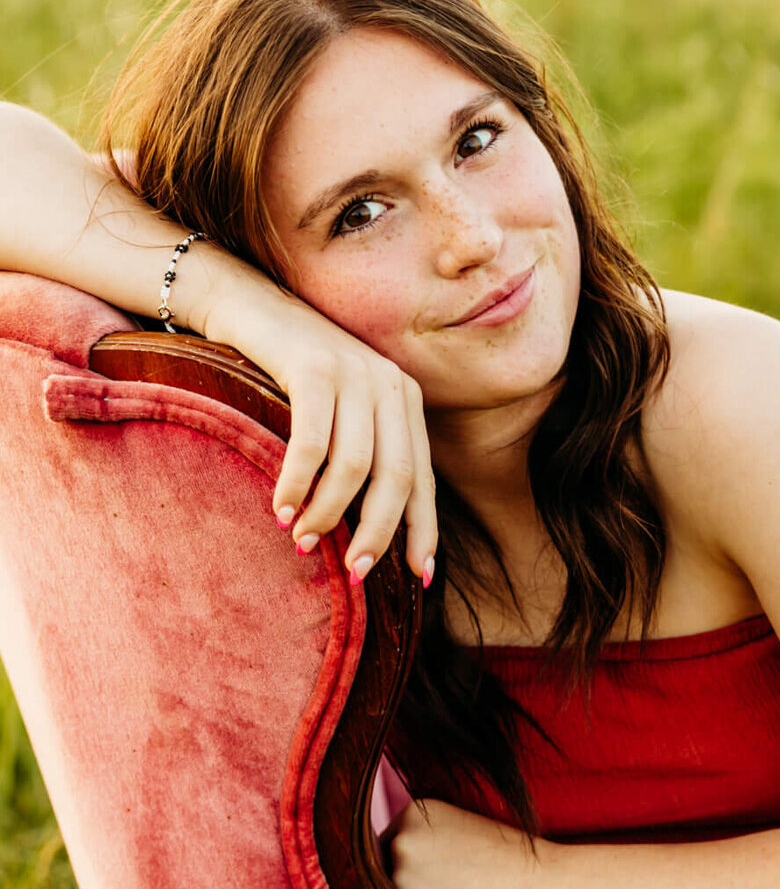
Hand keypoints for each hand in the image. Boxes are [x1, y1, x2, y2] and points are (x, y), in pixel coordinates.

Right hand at [203, 269, 435, 587]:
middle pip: (395, 479)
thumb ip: (363, 457)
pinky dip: (298, 483)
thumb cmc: (293, 376)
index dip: (421, 530)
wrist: (248, 309)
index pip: (422, 479)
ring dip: (328, 514)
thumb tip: (371, 534)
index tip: (418, 579)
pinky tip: (280, 510)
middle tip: (354, 575)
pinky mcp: (315, 367)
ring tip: (302, 543)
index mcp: (405, 400)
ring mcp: (356, 372)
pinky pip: (312, 443)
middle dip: (377, 534)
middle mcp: (391, 384)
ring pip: (354, 467)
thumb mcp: (342, 414)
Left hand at [389, 799, 555, 888]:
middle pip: (384, 873)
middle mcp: (401, 834)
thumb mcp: (465, 835)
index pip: (392, 847)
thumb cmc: (515, 867)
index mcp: (416, 811)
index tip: (447, 880)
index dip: (417, 871)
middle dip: (410, 888)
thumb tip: (400, 867)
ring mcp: (399, 868)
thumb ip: (429, 844)